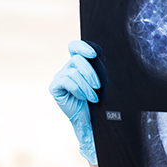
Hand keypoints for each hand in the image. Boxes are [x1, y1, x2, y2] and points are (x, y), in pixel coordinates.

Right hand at [49, 40, 99, 164]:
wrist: (87, 119)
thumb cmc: (95, 101)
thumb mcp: (100, 84)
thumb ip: (100, 71)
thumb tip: (111, 59)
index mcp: (77, 64)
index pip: (75, 47)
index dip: (83, 46)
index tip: (96, 54)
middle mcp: (67, 68)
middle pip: (76, 59)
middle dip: (90, 72)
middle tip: (98, 86)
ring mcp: (59, 77)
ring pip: (73, 72)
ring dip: (86, 86)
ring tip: (93, 98)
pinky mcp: (55, 87)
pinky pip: (66, 82)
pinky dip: (78, 90)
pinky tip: (83, 98)